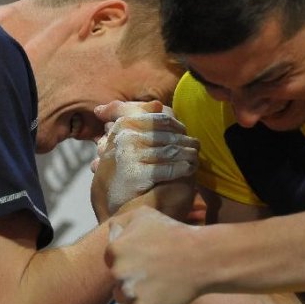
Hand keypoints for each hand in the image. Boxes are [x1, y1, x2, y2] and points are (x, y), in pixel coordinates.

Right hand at [91, 101, 198, 220]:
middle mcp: (126, 136)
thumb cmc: (120, 166)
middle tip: (196, 147)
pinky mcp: (136, 174)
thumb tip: (158, 104)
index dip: (178, 127)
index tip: (185, 134)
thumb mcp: (124, 138)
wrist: (109, 199)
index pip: (162, 120)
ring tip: (195, 158)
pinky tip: (189, 170)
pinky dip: (183, 168)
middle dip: (186, 142)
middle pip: (169, 136)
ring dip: (188, 155)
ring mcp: (130, 155)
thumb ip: (140, 118)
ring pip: (172, 151)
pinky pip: (169, 168)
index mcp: (124, 124)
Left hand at [106, 207, 202, 303]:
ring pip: (121, 297)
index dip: (126, 258)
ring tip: (154, 285)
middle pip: (116, 278)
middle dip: (129, 275)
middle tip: (150, 272)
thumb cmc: (174, 233)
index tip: (142, 259)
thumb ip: (120, 223)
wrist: (202, 258)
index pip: (111, 259)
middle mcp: (119, 272)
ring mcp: (130, 293)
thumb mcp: (143, 215)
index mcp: (115, 249)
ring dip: (132, 293)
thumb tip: (110, 233)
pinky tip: (146, 301)